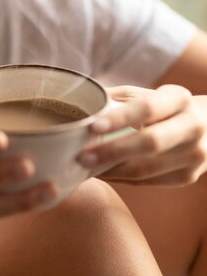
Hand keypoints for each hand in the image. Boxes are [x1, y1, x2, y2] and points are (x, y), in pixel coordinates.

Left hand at [77, 84, 206, 185]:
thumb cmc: (167, 107)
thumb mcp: (151, 94)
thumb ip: (120, 97)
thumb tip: (82, 100)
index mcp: (179, 98)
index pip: (148, 108)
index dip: (120, 118)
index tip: (93, 126)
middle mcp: (192, 126)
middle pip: (150, 142)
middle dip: (113, 151)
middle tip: (82, 156)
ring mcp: (193, 155)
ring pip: (147, 168)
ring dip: (112, 170)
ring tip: (85, 167)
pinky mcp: (187, 177)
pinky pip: (148, 181)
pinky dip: (122, 178)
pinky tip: (103, 173)